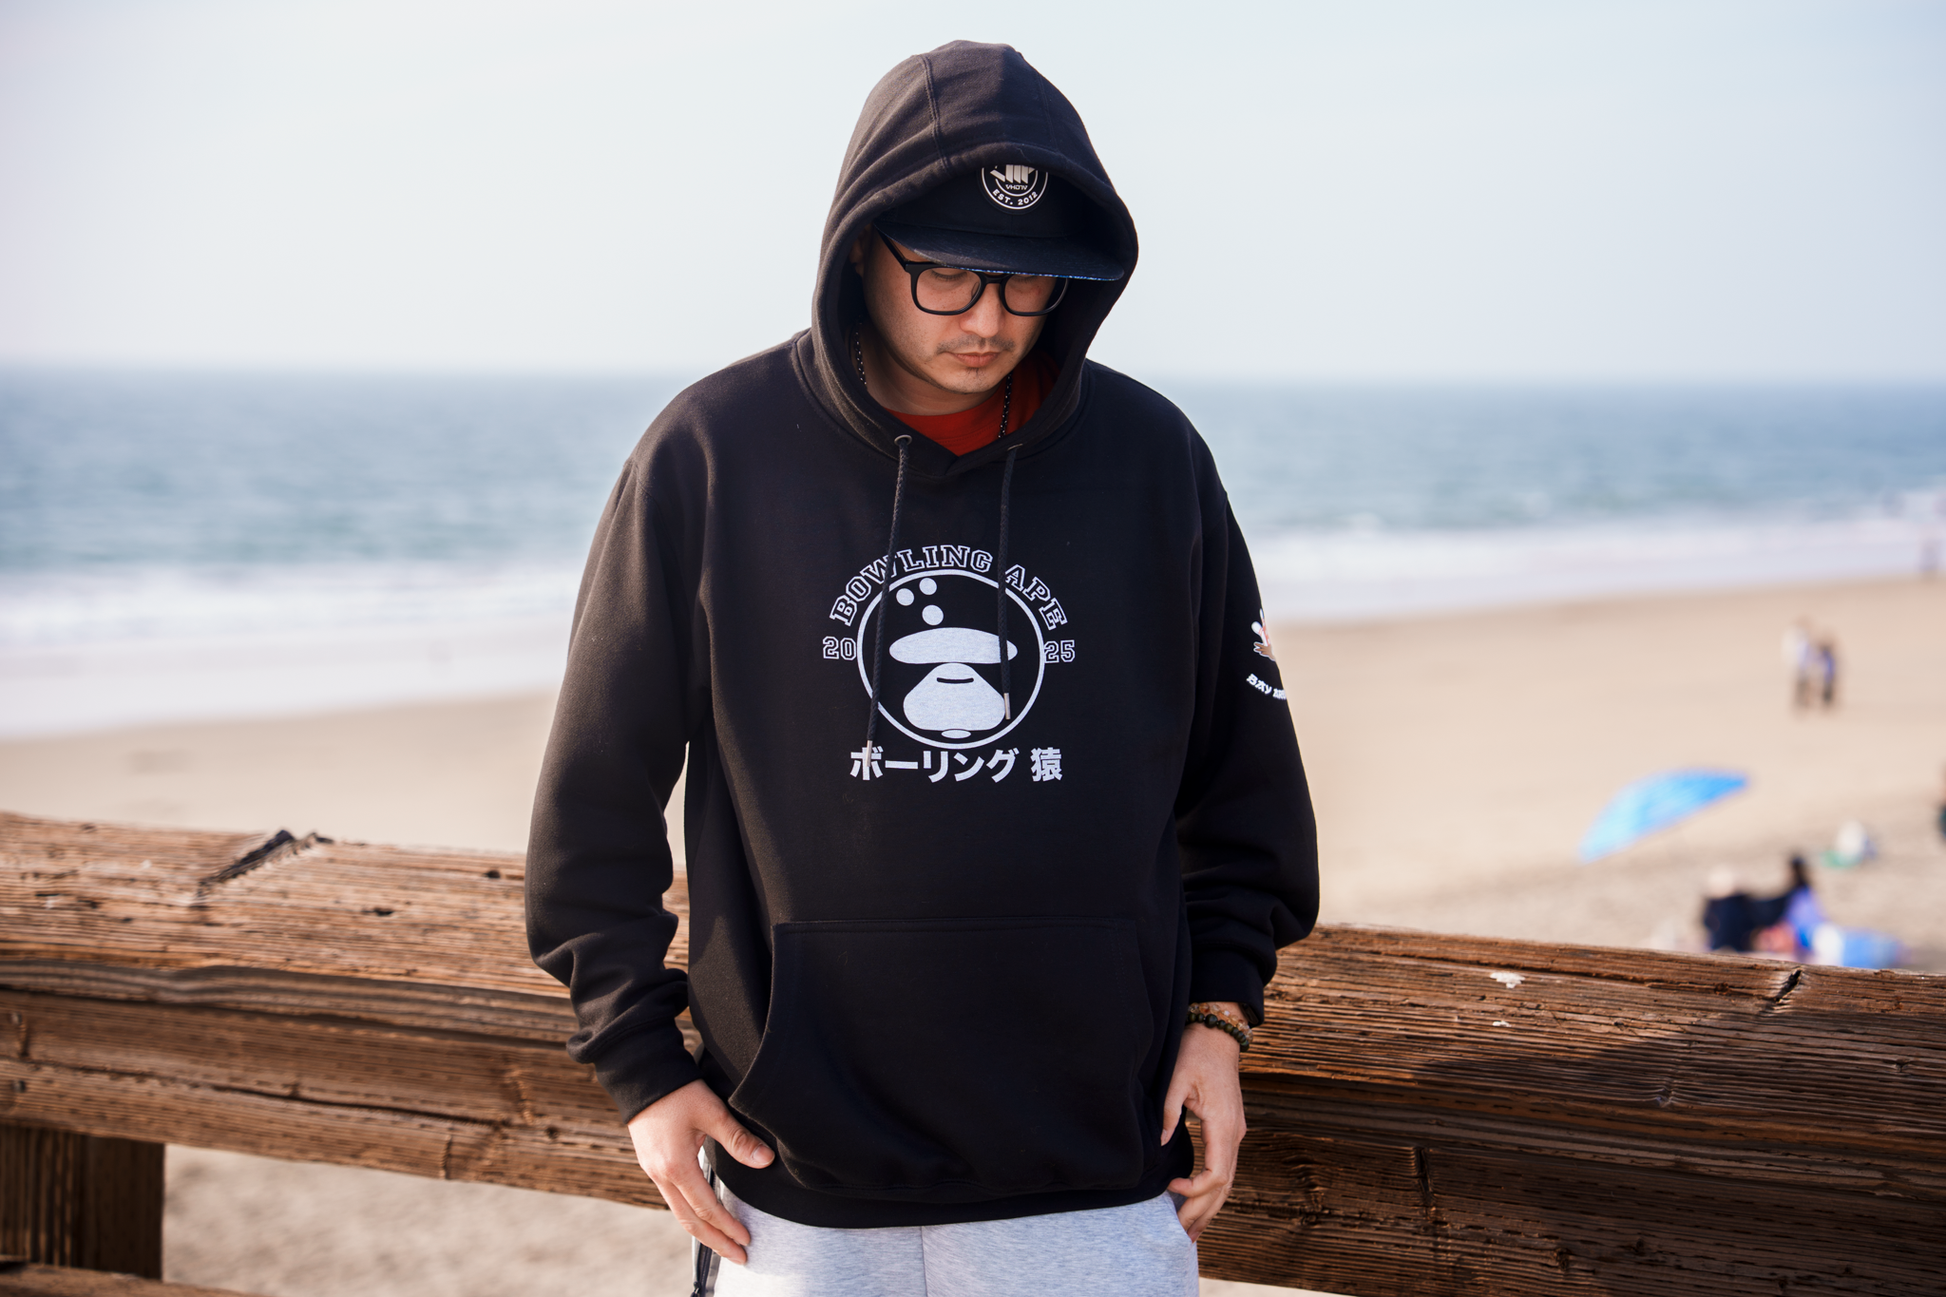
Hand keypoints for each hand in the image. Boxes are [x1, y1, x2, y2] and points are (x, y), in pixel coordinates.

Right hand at [626, 1079, 773, 1263]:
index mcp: (676, 1165)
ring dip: (703, 1232)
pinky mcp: (652, 1164)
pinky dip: (690, 1215)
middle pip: (689, 1222)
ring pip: (679, 1213)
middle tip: (739, 1257)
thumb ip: (737, 1139)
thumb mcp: (711, 1111)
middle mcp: (661, 1174)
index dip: (727, 1227)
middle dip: (716, 1242)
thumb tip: (766, 1162)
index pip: (706, 1208)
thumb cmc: (678, 1090)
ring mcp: (653, 1171)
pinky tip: (703, 1216)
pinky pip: (672, 1200)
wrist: (642, 1074)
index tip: (747, 1240)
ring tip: (723, 1244)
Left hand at [1161, 1004, 1245, 1241]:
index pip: (1218, 1173)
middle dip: (1202, 1211)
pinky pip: (1224, 1168)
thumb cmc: (1196, 1052)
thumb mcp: (1176, 1078)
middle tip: (1179, 1236)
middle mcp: (1236, 1134)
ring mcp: (1236, 1133)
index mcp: (1224, 1124)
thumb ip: (1167, 1112)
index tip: (1171, 1190)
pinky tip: (1200, 1203)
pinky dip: (1213, 1190)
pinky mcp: (1230, 1131)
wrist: (1218, 1035)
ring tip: (1192, 1233)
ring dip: (1210, 1207)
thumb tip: (1159, 1146)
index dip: (1196, 1190)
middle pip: (1224, 1185)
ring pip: (1228, 1181)